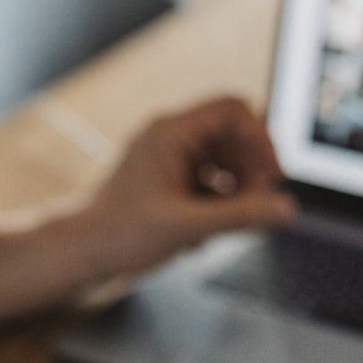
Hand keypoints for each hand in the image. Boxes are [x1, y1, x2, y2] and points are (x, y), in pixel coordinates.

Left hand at [73, 96, 296, 279]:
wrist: (77, 252)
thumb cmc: (117, 233)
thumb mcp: (187, 226)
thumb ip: (240, 216)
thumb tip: (284, 208)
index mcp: (172, 132)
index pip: (232, 110)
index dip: (260, 139)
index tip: (272, 175)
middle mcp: (170, 138)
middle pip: (232, 135)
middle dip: (250, 170)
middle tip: (257, 204)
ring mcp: (167, 158)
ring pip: (221, 160)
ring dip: (235, 189)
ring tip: (230, 222)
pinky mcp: (165, 180)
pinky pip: (206, 179)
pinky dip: (215, 202)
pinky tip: (203, 233)